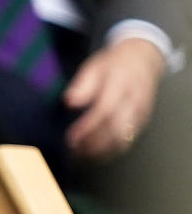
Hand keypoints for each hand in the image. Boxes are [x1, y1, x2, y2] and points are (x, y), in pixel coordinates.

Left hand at [64, 37, 165, 160]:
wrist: (144, 58)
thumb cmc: (114, 64)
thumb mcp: (94, 66)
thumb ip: (82, 84)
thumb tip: (70, 101)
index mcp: (120, 83)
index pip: (105, 110)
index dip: (88, 127)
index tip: (71, 138)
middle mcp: (134, 99)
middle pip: (116, 128)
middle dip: (94, 144)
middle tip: (74, 151)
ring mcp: (141, 111)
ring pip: (124, 138)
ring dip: (101, 151)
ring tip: (81, 155)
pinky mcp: (142, 120)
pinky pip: (128, 140)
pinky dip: (110, 150)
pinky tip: (94, 153)